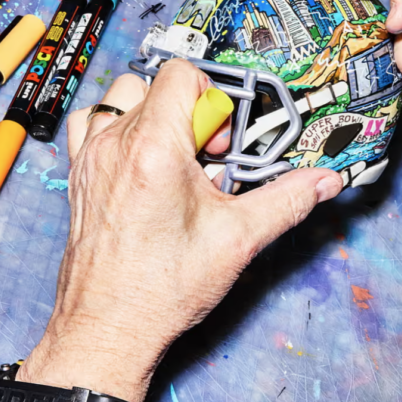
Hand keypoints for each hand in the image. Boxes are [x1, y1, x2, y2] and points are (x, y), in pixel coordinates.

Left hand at [13, 60, 342, 401]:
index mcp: (154, 149)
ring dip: (153, 114)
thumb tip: (321, 183)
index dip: (213, 98)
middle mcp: (115, 145)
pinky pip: (92, 121)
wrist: (108, 326)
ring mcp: (91, 157)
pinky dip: (117, 128)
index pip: (181, 74)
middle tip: (205, 158)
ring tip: (173, 156)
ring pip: (122, 97)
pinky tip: (140, 162)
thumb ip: (286, 201)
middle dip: (191, 113)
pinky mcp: (79, 173)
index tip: (221, 141)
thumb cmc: (159, 290)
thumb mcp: (237, 239)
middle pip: (158, 85)